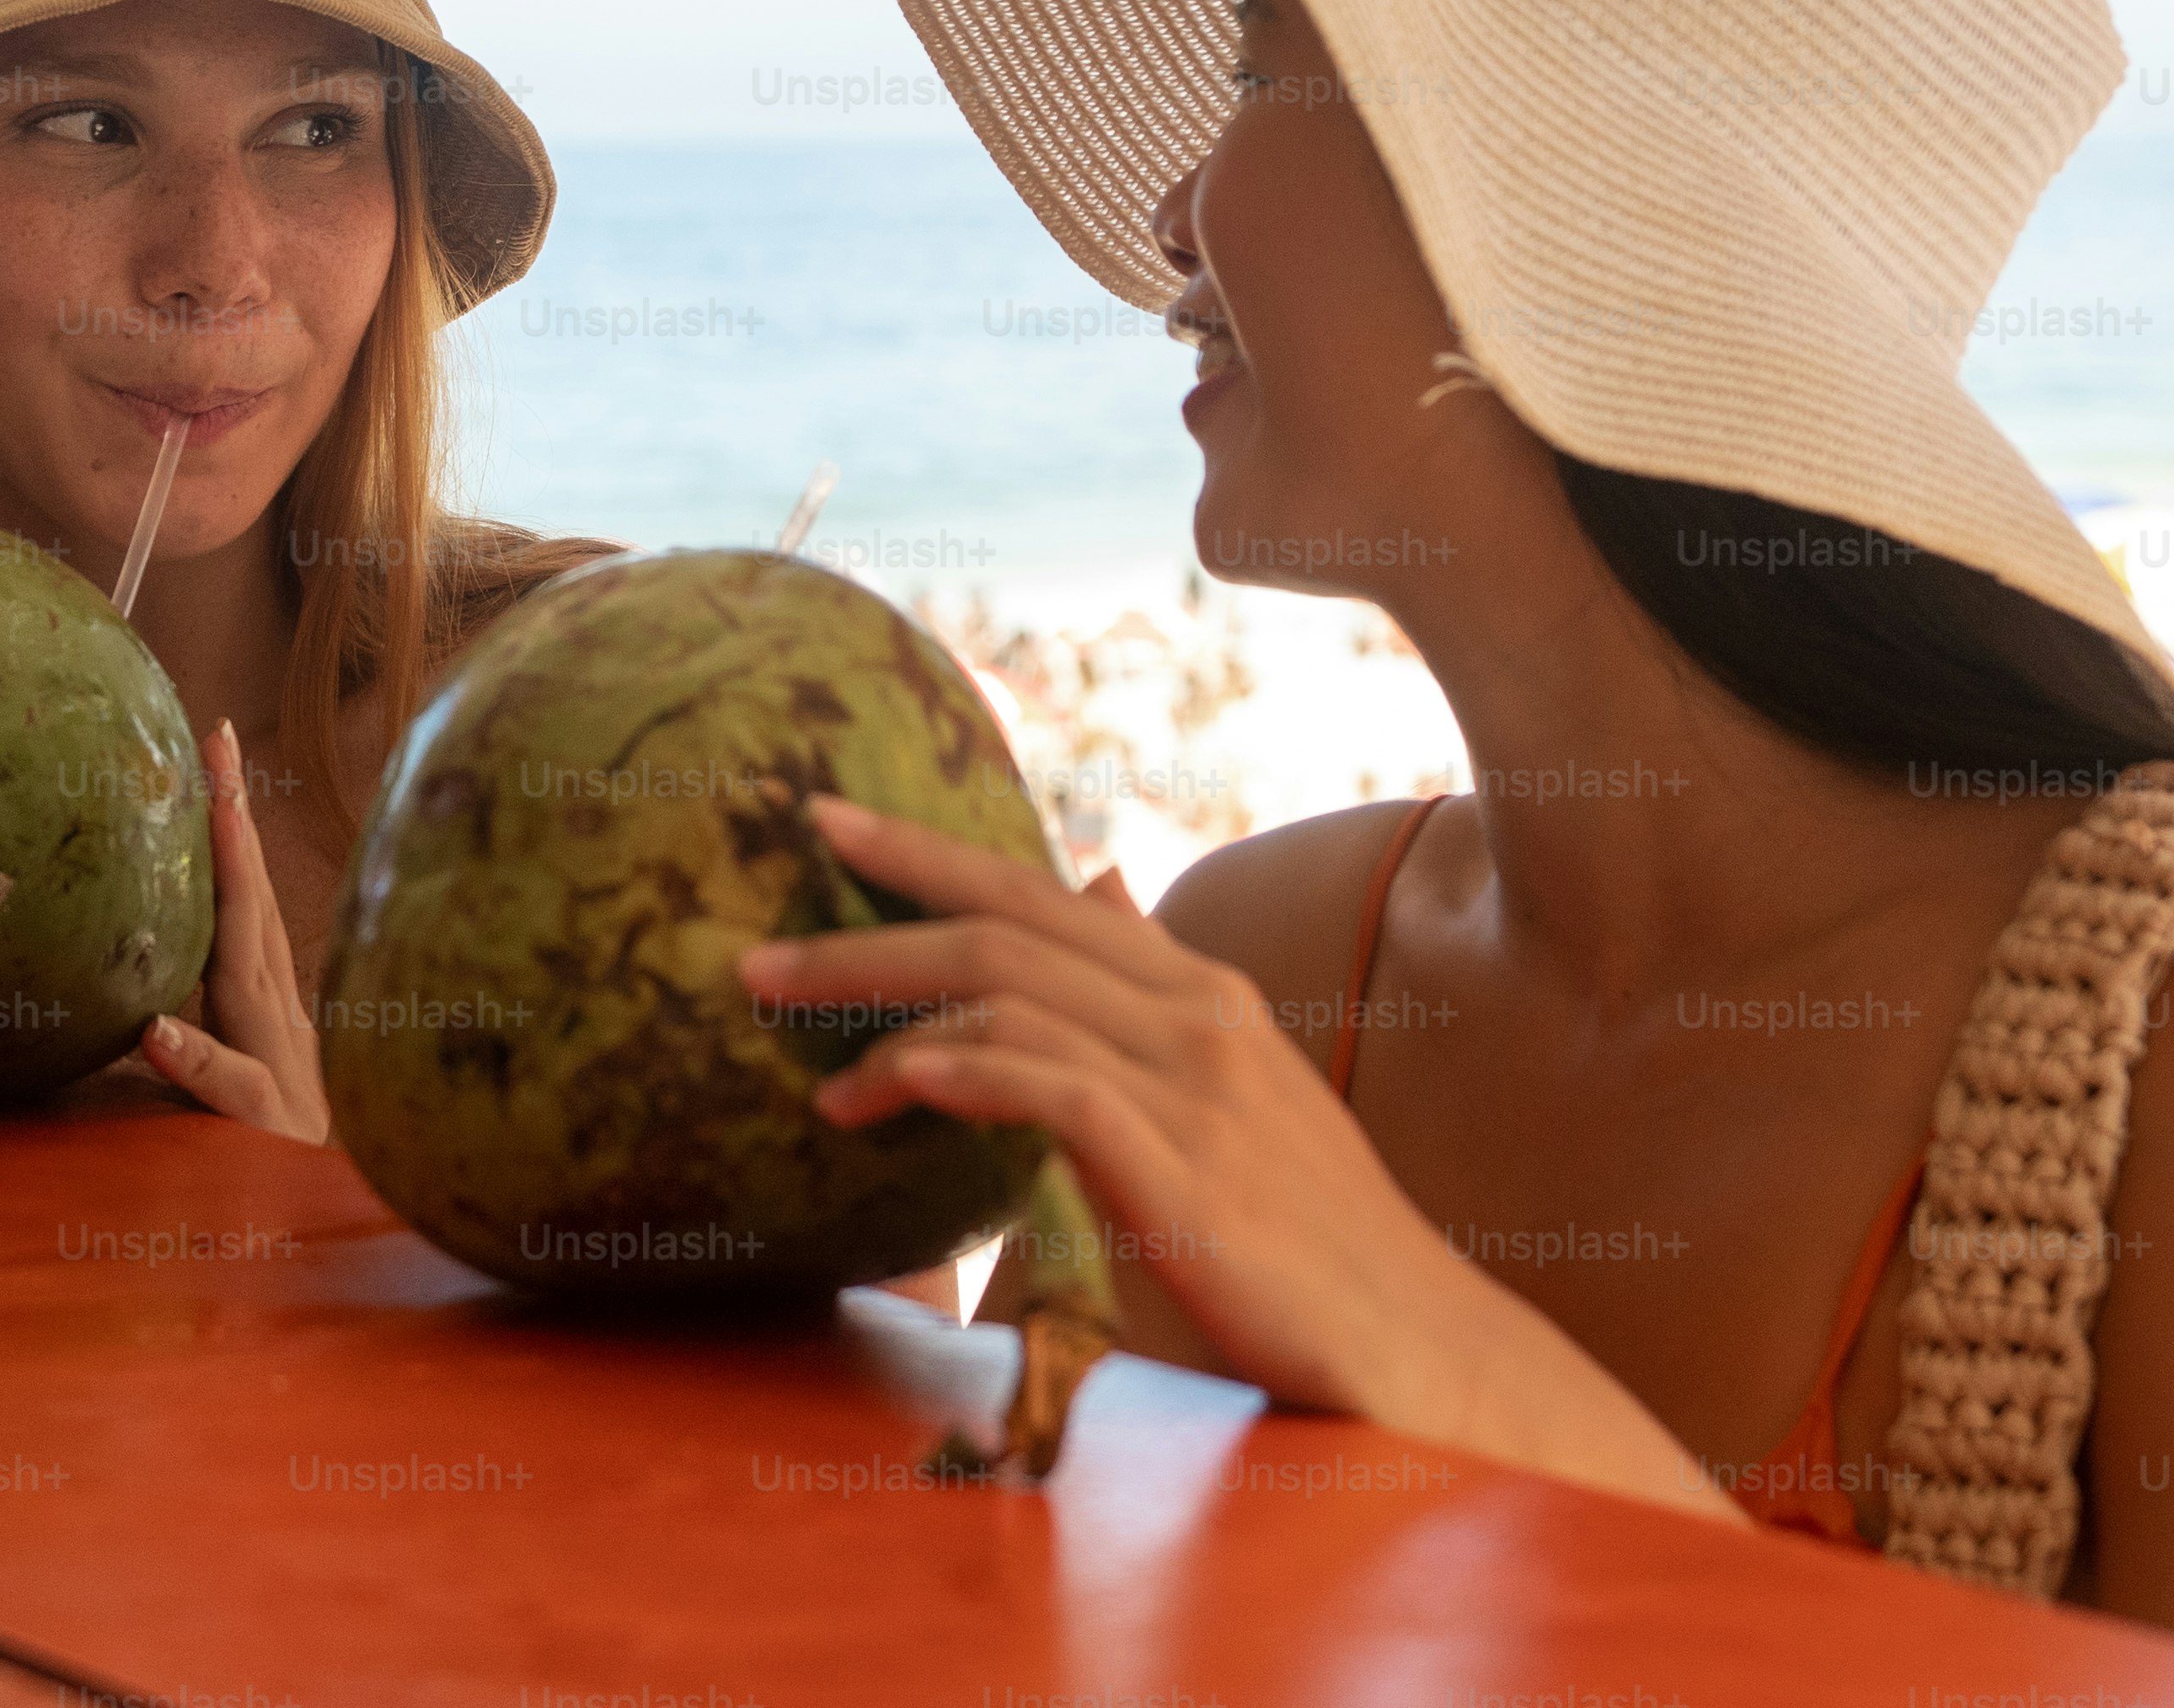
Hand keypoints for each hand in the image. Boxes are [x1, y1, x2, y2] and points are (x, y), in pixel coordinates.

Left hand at [129, 720, 329, 1140]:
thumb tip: (131, 1010)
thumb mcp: (243, 1106)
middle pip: (250, 910)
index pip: (243, 905)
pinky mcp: (268, 1135)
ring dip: (231, 895)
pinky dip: (198, 1061)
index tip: (212, 743)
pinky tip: (154, 1034)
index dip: (229, 828)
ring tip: (213, 820)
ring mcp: (279, 1073)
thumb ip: (199, 1055)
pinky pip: (232, 1093)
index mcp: (268, 1016)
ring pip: (247, 976)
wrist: (360, 1256)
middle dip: (234, 822)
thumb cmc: (284, 1178)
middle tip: (216, 740)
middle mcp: (277, 1027)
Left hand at [740, 793, 1463, 1433]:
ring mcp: (1198, 1084)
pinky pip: (1049, 1083)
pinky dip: (956, 1069)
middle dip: (868, 920)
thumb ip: (1148, 1012)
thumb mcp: (1225, 1105)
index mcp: (1201, 990)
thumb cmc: (1302, 1246)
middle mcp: (1199, 1012)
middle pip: (1004, 922)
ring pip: (1007, 991)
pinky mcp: (1187, 1167)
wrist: (1419, 1351)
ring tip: (788, 1038)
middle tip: (754, 947)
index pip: (1040, 890)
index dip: (928, 849)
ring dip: (878, 1004)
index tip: (827, 821)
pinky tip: (885, 1083)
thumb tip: (1101, 892)